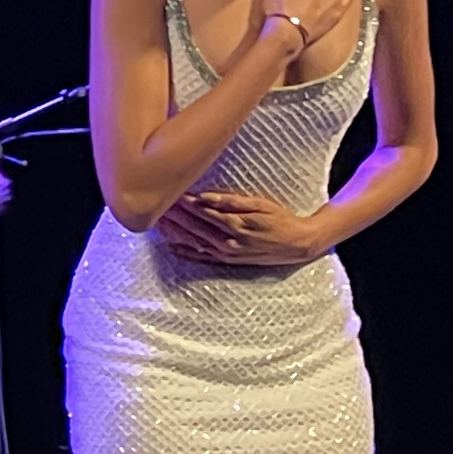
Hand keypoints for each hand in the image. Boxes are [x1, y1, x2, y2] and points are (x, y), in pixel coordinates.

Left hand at [156, 192, 326, 266]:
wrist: (297, 244)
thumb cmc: (281, 219)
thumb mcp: (261, 204)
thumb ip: (233, 201)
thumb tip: (206, 197)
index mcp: (236, 224)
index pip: (202, 212)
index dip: (183, 203)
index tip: (168, 193)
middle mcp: (228, 241)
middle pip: (194, 226)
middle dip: (174, 215)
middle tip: (155, 204)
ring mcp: (226, 253)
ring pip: (193, 241)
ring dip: (174, 231)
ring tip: (157, 221)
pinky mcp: (228, 260)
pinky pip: (201, 257)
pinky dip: (185, 251)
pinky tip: (170, 246)